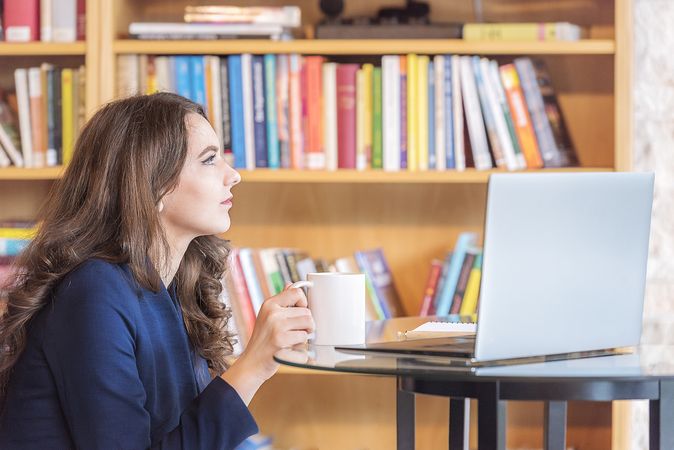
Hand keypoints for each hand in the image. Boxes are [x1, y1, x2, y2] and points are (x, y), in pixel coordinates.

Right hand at [221, 284, 313, 403]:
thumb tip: (291, 284)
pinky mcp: (281, 344)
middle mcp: (273, 314)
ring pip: (309, 329)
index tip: (300, 312)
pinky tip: (288, 353)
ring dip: (304, 338)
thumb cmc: (263, 340)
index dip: (304, 303)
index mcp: (269, 304)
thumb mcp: (267, 316)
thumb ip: (281, 302)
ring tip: (291, 342)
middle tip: (294, 333)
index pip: (297, 293)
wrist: (251, 364)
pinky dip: (300, 354)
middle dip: (306, 326)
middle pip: (307, 313)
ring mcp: (277, 328)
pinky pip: (305, 347)